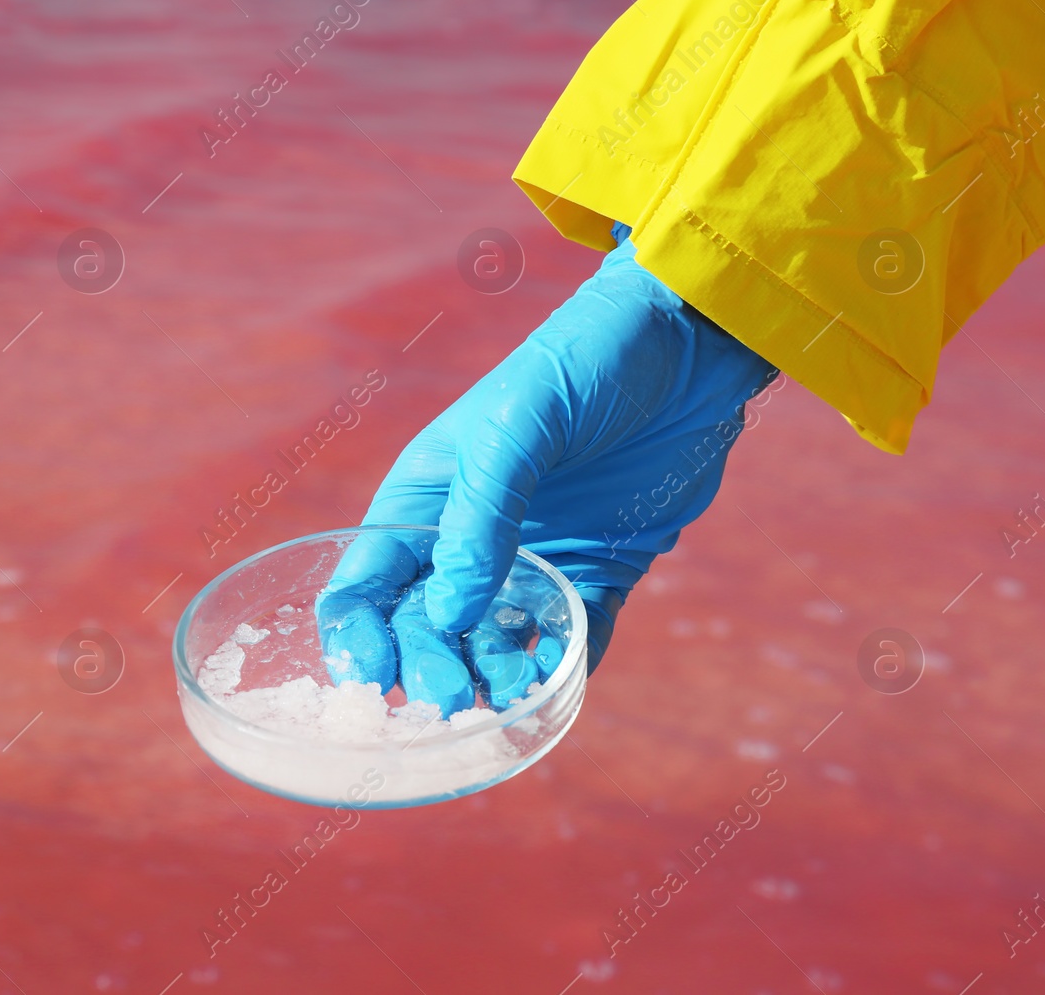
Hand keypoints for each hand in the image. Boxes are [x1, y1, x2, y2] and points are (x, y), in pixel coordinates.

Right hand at [317, 224, 775, 716]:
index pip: (363, 586)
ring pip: (494, 647)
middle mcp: (467, 542)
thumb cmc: (581, 362)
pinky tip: (561, 690)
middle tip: (453, 697)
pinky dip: (565, 672)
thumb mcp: (515, 428)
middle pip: (424, 630)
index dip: (356, 638)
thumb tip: (449, 614)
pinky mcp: (600, 574)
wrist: (689, 342)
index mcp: (423, 501)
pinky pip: (573, 640)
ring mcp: (534, 563)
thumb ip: (480, 518)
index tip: (373, 678)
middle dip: (429, 670)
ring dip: (494, 682)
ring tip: (513, 701)